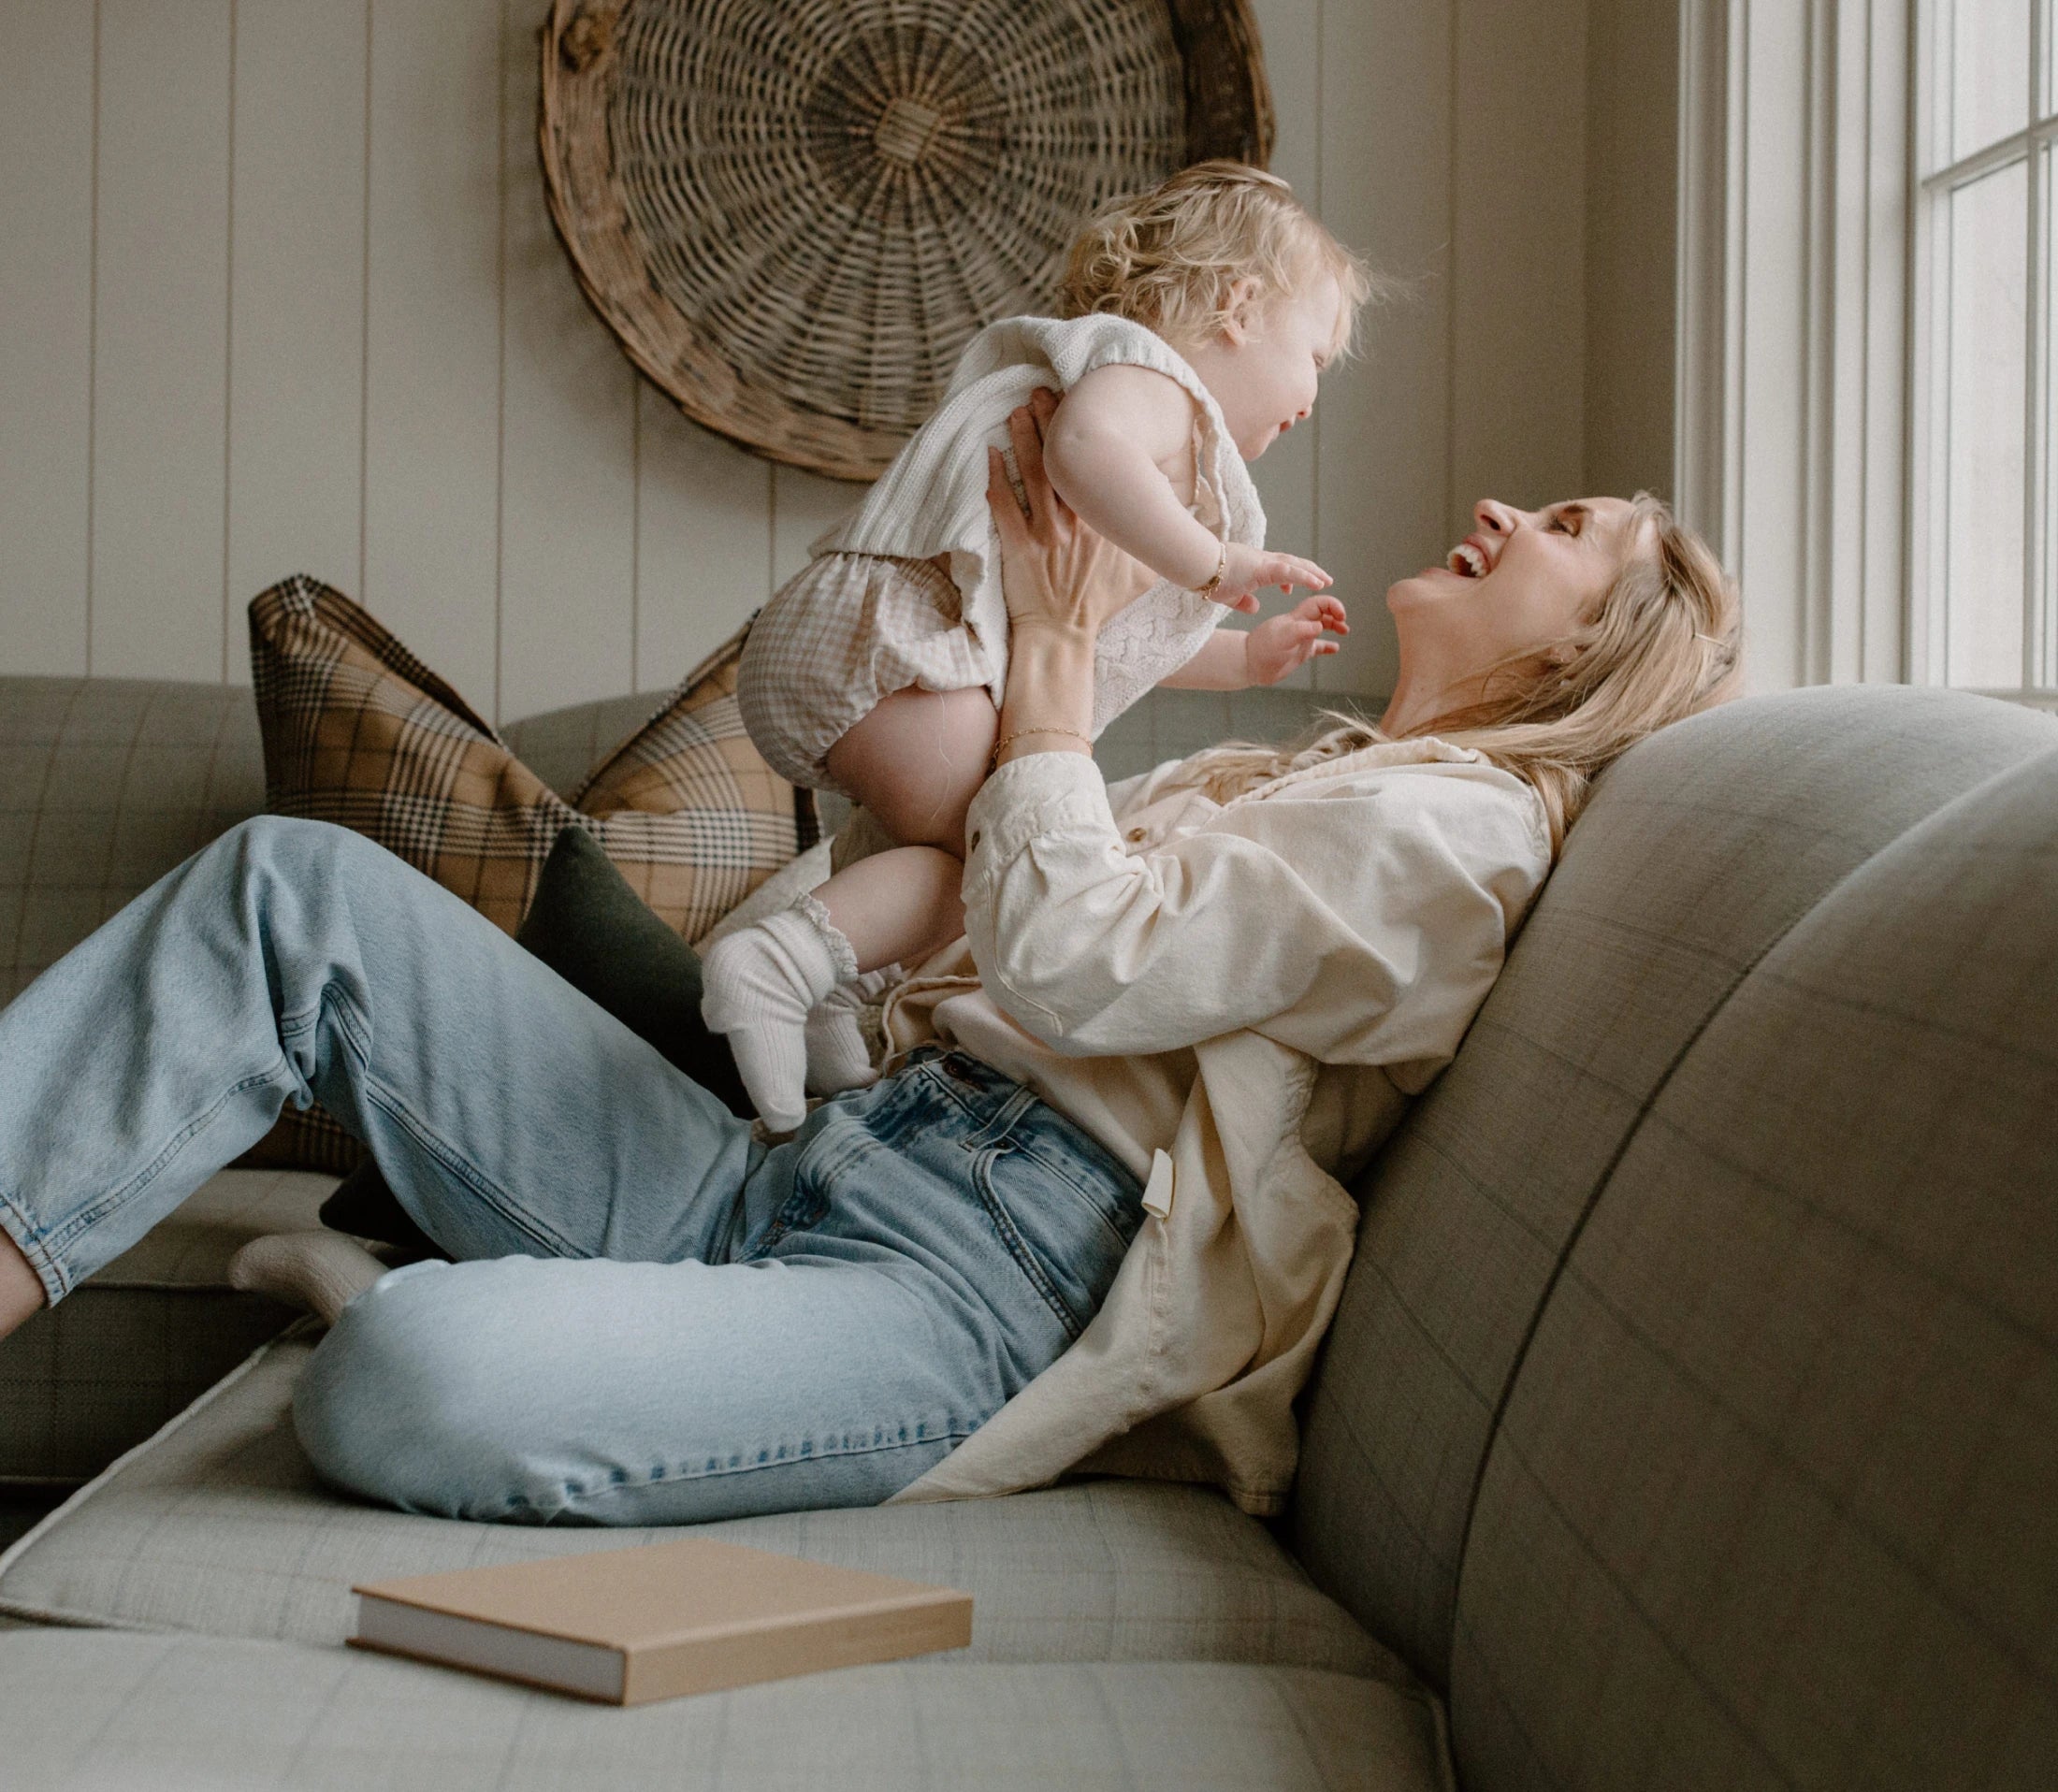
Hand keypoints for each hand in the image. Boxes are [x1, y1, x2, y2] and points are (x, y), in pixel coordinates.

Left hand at [986, 389, 1154, 642]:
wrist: (1063, 636)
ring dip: (1024, 440)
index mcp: (1106, 524)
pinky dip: (996, 479)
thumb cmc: (1102, 604)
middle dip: (1052, 423)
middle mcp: (1076, 523)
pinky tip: (990, 454)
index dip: (1093, 436)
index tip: (1086, 405)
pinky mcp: (1016, 548)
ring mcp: (1043, 535)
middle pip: (1063, 462)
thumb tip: (1187, 517)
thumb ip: (1163, 542)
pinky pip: (1003, 507)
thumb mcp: (1145, 573)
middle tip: (1044, 391)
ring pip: (1033, 477)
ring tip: (1018, 410)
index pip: (1100, 469)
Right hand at [1213, 543, 1331, 614]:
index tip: (1291, 591)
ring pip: (1294, 565)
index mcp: (1255, 567)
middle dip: (1309, 571)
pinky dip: (1305, 577)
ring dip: (1312, 573)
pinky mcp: (1263, 567)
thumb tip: (1255, 608)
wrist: (1197, 565)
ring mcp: (1263, 562)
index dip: (1290, 578)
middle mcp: (1262, 560)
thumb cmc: (1208, 579)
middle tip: (1324, 580)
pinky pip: (1289, 571)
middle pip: (1292, 563)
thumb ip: (1244, 601)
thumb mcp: (1229, 595)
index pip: (1278, 570)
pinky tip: (1318, 583)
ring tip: (1327, 581)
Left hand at [1243, 594, 1348, 685]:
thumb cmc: (1262, 651)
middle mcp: (1300, 625)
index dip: (1332, 605)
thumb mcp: (1283, 639)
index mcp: (1296, 618)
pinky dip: (1327, 646)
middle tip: (1344, 622)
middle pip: (1323, 612)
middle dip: (1336, 613)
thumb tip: (1320, 625)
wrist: (1248, 665)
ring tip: (1344, 631)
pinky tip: (1335, 648)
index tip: (1341, 615)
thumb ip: (1301, 631)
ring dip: (1334, 626)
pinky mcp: (1298, 652)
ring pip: (1322, 626)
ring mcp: (1300, 638)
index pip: (1319, 603)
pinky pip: (1317, 646)